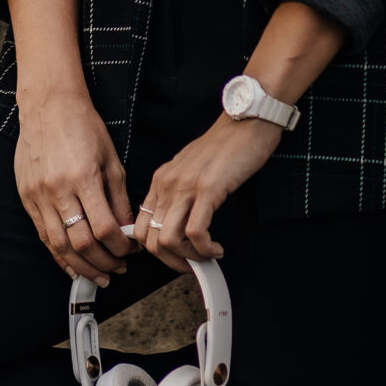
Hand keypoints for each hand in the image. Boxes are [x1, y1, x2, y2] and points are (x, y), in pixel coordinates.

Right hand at [14, 91, 140, 286]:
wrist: (48, 105)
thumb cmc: (85, 128)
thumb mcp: (111, 161)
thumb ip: (119, 199)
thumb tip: (127, 233)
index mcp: (84, 178)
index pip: (104, 228)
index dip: (120, 247)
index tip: (131, 251)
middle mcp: (58, 190)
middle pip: (82, 243)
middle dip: (104, 262)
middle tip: (118, 270)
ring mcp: (39, 195)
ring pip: (60, 246)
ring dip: (82, 267)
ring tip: (99, 276)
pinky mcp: (27, 197)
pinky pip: (43, 235)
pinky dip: (59, 256)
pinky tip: (73, 267)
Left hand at [133, 112, 282, 272]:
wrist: (246, 120)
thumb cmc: (225, 146)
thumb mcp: (190, 170)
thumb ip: (180, 193)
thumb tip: (180, 224)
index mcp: (160, 181)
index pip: (139, 228)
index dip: (155, 251)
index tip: (175, 256)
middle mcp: (167, 185)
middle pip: (150, 240)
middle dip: (171, 261)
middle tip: (192, 264)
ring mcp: (186, 187)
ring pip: (168, 240)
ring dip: (188, 258)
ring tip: (206, 256)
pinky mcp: (208, 189)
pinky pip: (195, 232)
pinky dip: (205, 249)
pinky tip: (216, 248)